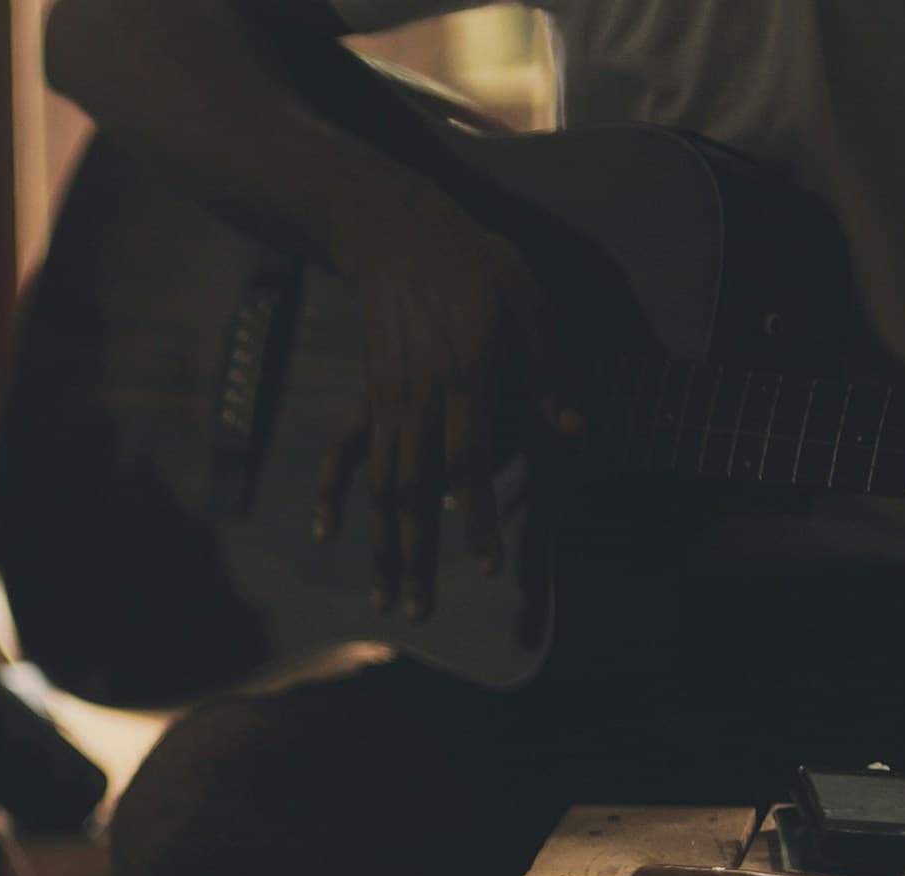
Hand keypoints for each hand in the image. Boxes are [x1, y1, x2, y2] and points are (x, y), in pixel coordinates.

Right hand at [314, 179, 579, 620]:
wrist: (397, 233)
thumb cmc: (474, 263)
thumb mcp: (529, 300)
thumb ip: (549, 368)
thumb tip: (576, 428)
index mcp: (464, 375)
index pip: (469, 463)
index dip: (474, 520)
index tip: (486, 567)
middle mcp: (420, 398)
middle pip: (414, 494)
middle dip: (417, 559)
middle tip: (418, 614)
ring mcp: (389, 401)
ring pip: (382, 488)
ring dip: (384, 547)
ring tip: (387, 598)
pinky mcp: (373, 398)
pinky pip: (351, 458)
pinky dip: (335, 497)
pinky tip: (328, 534)